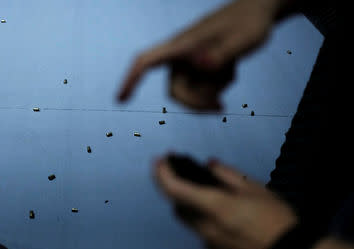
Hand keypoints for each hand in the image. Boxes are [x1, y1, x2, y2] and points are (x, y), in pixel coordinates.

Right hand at [117, 0, 281, 109]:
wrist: (256, 14)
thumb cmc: (249, 22)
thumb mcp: (243, 40)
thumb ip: (221, 55)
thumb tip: (200, 66)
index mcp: (182, 45)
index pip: (147, 61)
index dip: (131, 79)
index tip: (120, 99)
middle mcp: (180, 56)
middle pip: (175, 92)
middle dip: (196, 104)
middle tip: (221, 107)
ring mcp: (189, 63)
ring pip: (192, 93)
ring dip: (213, 91)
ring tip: (232, 70)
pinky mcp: (199, 69)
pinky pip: (204, 90)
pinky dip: (219, 86)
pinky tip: (230, 69)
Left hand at [153, 155, 297, 248]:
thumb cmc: (277, 219)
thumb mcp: (256, 188)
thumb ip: (227, 175)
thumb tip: (209, 164)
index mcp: (215, 207)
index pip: (174, 189)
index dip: (161, 173)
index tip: (159, 161)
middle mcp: (206, 229)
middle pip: (178, 207)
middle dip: (177, 191)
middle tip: (186, 179)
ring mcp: (210, 247)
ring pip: (191, 224)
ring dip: (193, 209)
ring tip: (212, 201)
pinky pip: (205, 239)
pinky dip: (210, 227)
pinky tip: (230, 225)